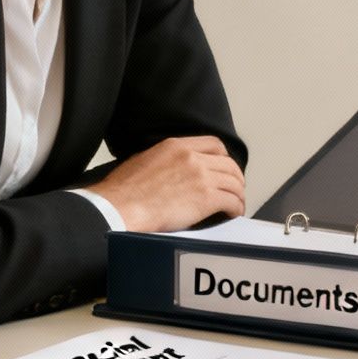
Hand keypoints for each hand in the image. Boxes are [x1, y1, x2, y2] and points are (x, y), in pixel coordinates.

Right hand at [91, 135, 245, 231]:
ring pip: (233, 182)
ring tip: (236, 204)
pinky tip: (233, 214)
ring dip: (238, 194)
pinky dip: (236, 208)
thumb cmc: (123, 190)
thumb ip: (165, 159)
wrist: (120, 207)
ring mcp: (201, 177)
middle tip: (235, 188)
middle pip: (228, 164)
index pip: (214, 144)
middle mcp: (192, 158)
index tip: (224, 168)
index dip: (224, 157)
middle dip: (235, 177)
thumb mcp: (143, 159)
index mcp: (176, 146)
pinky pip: (231, 201)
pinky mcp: (205, 198)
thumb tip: (171, 168)